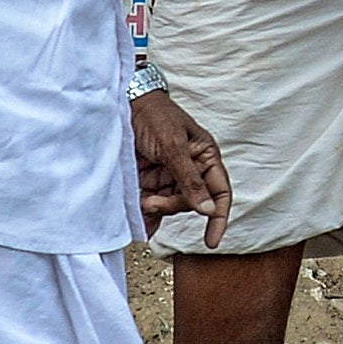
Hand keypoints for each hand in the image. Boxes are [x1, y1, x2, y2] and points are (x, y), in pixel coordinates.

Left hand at [134, 90, 231, 241]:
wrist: (122, 102)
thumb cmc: (155, 115)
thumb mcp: (174, 147)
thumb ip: (190, 180)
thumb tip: (208, 210)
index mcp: (206, 157)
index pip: (220, 192)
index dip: (218, 217)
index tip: (212, 241)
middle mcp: (191, 168)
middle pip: (191, 202)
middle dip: (172, 206)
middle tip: (151, 203)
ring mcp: (169, 174)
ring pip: (170, 204)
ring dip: (156, 208)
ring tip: (142, 203)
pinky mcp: (149, 178)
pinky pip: (152, 202)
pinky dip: (146, 212)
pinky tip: (140, 221)